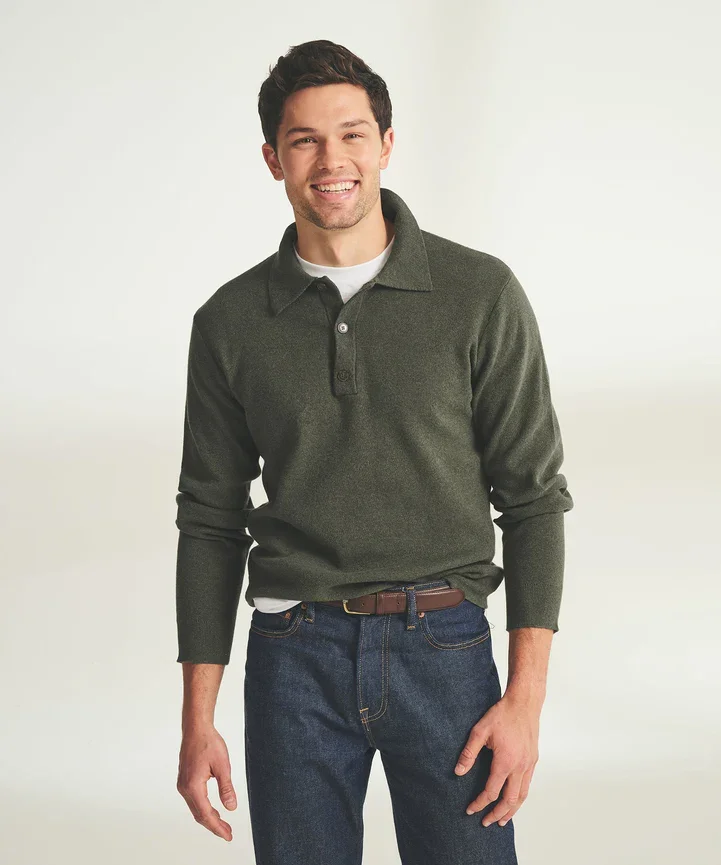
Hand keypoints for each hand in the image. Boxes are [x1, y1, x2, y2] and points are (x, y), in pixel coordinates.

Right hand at [177, 724, 236, 840]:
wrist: (196, 729)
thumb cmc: (208, 743)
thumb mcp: (223, 765)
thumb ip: (226, 788)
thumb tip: (231, 808)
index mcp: (193, 786)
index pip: (206, 814)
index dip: (217, 827)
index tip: (228, 835)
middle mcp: (184, 788)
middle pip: (199, 815)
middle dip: (214, 826)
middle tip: (228, 834)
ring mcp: (183, 784)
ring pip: (195, 809)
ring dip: (208, 818)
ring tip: (223, 825)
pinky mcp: (184, 780)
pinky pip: (193, 801)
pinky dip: (203, 809)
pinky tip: (212, 811)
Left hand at [454, 693, 540, 826]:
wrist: (524, 703)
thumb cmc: (502, 714)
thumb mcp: (480, 731)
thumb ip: (469, 753)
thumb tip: (458, 772)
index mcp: (505, 762)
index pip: (491, 791)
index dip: (480, 803)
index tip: (470, 810)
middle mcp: (520, 767)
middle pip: (509, 800)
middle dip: (497, 814)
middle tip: (486, 822)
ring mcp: (529, 765)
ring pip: (522, 796)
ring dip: (512, 810)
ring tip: (502, 820)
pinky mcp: (533, 760)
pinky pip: (528, 785)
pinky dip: (520, 797)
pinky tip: (514, 800)